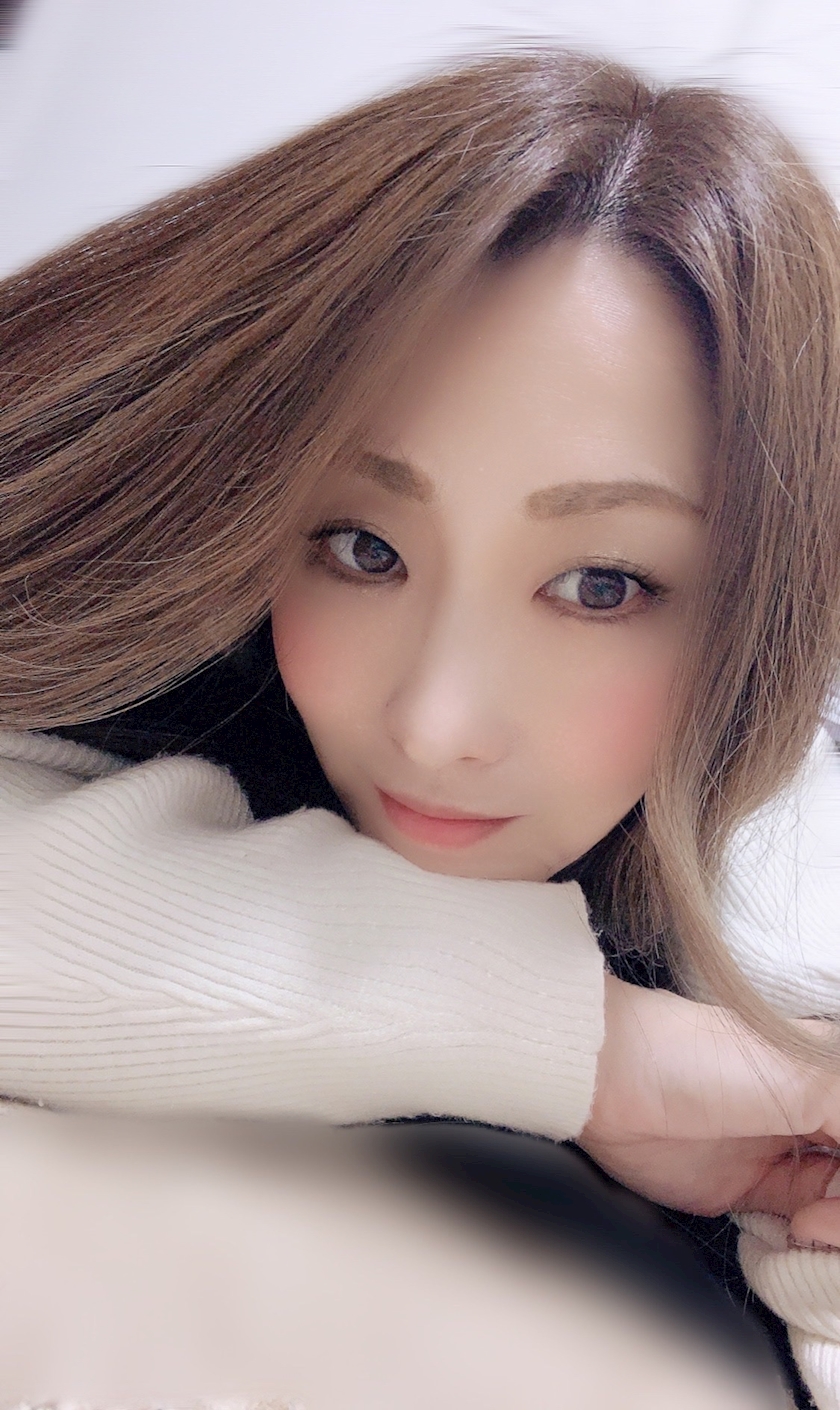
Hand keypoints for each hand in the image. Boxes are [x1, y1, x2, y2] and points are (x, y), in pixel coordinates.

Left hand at [578, 975, 839, 1215]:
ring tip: (807, 1229)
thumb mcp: (805, 1074)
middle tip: (819, 1220)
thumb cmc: (706, 1060)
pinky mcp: (755, 1193)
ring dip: (835, 1231)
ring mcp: (788, 1157)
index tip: (839, 1190)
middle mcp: (819, 1117)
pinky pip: (806, 1231)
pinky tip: (798, 1237)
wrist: (616, 1083)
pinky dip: (813, 1244)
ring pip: (838, 1208)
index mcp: (833, 1078)